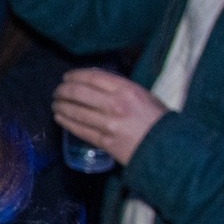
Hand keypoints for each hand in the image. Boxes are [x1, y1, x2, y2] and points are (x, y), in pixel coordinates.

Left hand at [52, 68, 166, 165]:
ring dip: (61, 106)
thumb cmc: (158, 120)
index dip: (75, 75)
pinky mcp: (105, 141)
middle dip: (63, 91)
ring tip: (55, 104)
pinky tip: (60, 117)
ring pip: (76, 111)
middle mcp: (115, 104)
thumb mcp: (144, 96)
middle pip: (79, 93)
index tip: (66, 77)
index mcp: (127, 89)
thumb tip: (96, 82)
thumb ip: (121, 88)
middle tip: (57, 92)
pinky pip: (80, 129)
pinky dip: (66, 122)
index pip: (93, 77)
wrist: (168, 148)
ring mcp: (108, 124)